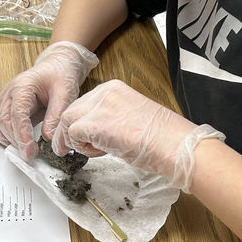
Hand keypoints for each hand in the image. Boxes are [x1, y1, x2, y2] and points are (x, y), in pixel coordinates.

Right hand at [0, 41, 97, 159]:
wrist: (54, 67)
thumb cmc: (59, 77)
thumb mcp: (65, 94)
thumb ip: (56, 116)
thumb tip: (47, 138)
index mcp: (23, 86)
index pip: (16, 113)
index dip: (21, 135)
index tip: (29, 151)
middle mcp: (8, 91)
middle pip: (2, 120)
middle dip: (15, 141)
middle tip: (30, 154)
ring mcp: (2, 97)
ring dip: (4, 138)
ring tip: (22, 146)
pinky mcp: (1, 104)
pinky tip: (5, 139)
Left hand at [52, 80, 224, 191]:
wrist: (173, 144)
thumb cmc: (162, 138)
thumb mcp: (133, 118)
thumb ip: (113, 119)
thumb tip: (100, 133)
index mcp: (115, 88)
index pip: (86, 103)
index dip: (82, 122)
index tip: (82, 136)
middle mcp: (104, 92)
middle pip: (73, 109)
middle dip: (71, 130)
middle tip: (74, 147)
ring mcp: (99, 107)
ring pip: (68, 120)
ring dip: (74, 139)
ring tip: (91, 151)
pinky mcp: (94, 124)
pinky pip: (72, 134)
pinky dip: (80, 147)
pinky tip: (98, 152)